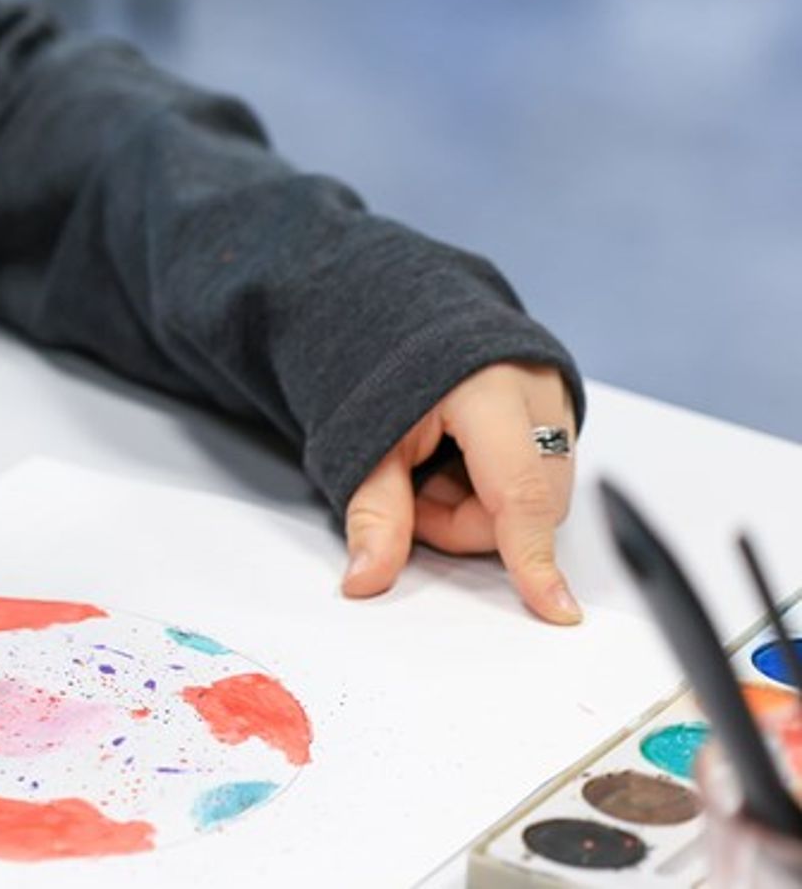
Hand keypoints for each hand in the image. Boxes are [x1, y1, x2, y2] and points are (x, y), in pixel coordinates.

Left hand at [342, 361, 580, 623]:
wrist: (410, 318)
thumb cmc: (388, 370)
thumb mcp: (365, 440)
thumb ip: (372, 512)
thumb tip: (365, 581)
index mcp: (490, 390)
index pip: (519, 491)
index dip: (532, 556)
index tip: (554, 608)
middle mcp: (539, 395)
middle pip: (528, 504)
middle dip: (468, 521)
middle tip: (415, 495)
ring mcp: (558, 404)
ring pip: (536, 498)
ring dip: (481, 507)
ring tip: (434, 471)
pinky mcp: (561, 417)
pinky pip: (538, 479)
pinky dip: (494, 489)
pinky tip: (460, 463)